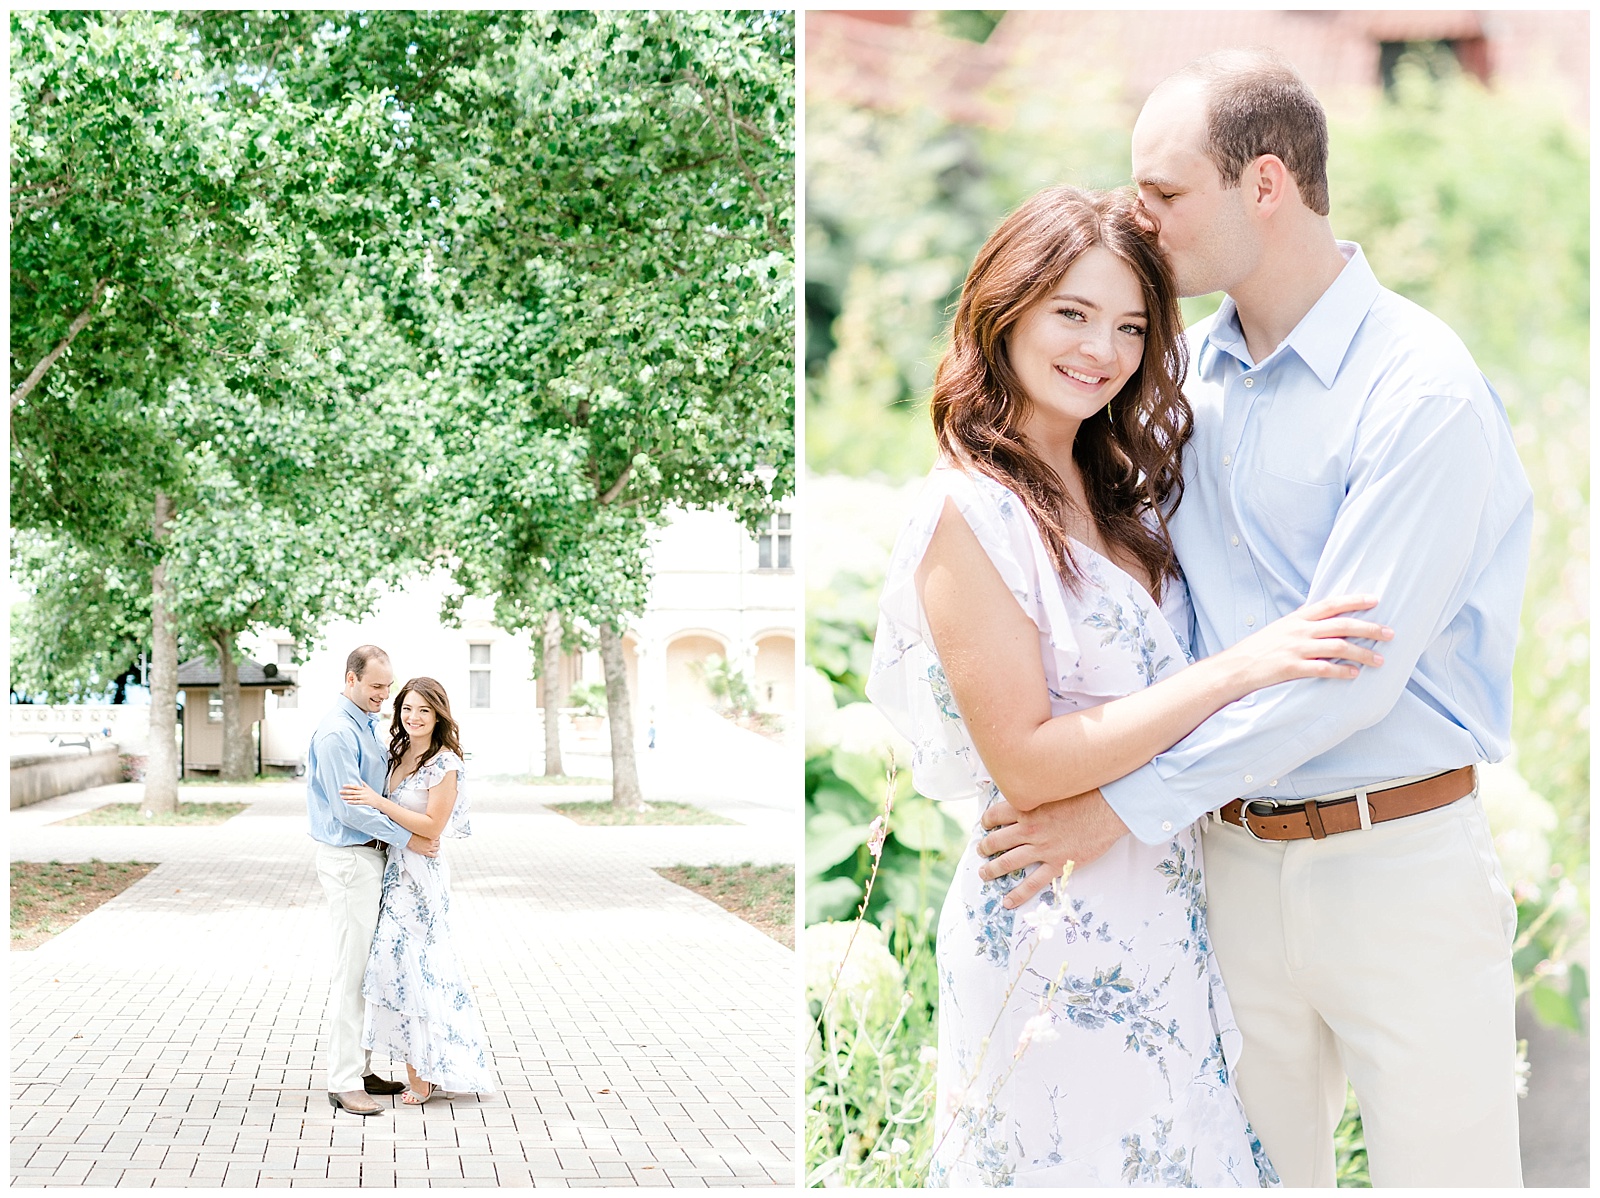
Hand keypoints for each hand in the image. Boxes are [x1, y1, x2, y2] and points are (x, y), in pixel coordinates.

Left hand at [340, 781, 382, 808]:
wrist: (379, 801)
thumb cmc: (372, 794)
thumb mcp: (368, 788)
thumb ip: (363, 783)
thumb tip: (358, 778)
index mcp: (363, 789)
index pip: (355, 786)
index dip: (349, 786)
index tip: (343, 786)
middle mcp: (363, 793)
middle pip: (353, 792)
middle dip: (346, 792)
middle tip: (339, 791)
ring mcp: (364, 798)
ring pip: (354, 797)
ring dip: (347, 797)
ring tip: (341, 797)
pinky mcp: (365, 803)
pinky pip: (357, 802)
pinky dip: (352, 802)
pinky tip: (347, 802)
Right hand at [407, 833, 439, 857]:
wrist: (409, 839)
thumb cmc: (414, 834)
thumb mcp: (424, 831)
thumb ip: (429, 832)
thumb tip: (431, 832)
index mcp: (431, 837)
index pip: (438, 837)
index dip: (437, 837)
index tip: (436, 837)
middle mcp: (431, 842)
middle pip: (438, 843)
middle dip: (437, 842)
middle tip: (437, 842)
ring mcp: (428, 848)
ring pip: (436, 849)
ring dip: (437, 848)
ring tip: (437, 847)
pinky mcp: (425, 852)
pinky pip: (432, 855)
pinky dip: (435, 855)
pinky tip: (437, 855)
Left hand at [976, 790, 1127, 907]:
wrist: (1106, 809)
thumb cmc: (1084, 794)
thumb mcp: (1053, 787)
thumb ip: (1036, 794)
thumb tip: (1027, 794)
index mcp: (1026, 808)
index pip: (995, 815)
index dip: (987, 821)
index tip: (985, 825)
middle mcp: (1029, 829)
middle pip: (997, 840)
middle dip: (985, 847)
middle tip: (981, 850)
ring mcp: (1041, 848)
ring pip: (1007, 862)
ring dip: (992, 869)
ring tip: (984, 873)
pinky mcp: (1056, 864)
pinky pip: (1032, 883)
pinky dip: (1018, 894)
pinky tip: (1008, 901)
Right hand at [1218, 593, 1392, 695]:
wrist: (1235, 667)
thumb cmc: (1259, 649)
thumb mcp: (1280, 629)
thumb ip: (1303, 624)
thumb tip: (1325, 620)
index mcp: (1297, 618)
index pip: (1331, 604)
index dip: (1354, 601)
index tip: (1376, 600)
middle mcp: (1299, 630)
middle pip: (1341, 625)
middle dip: (1369, 628)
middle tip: (1390, 633)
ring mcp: (1296, 648)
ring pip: (1337, 647)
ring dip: (1362, 653)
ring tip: (1379, 660)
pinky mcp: (1292, 667)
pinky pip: (1322, 669)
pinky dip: (1341, 671)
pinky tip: (1354, 675)